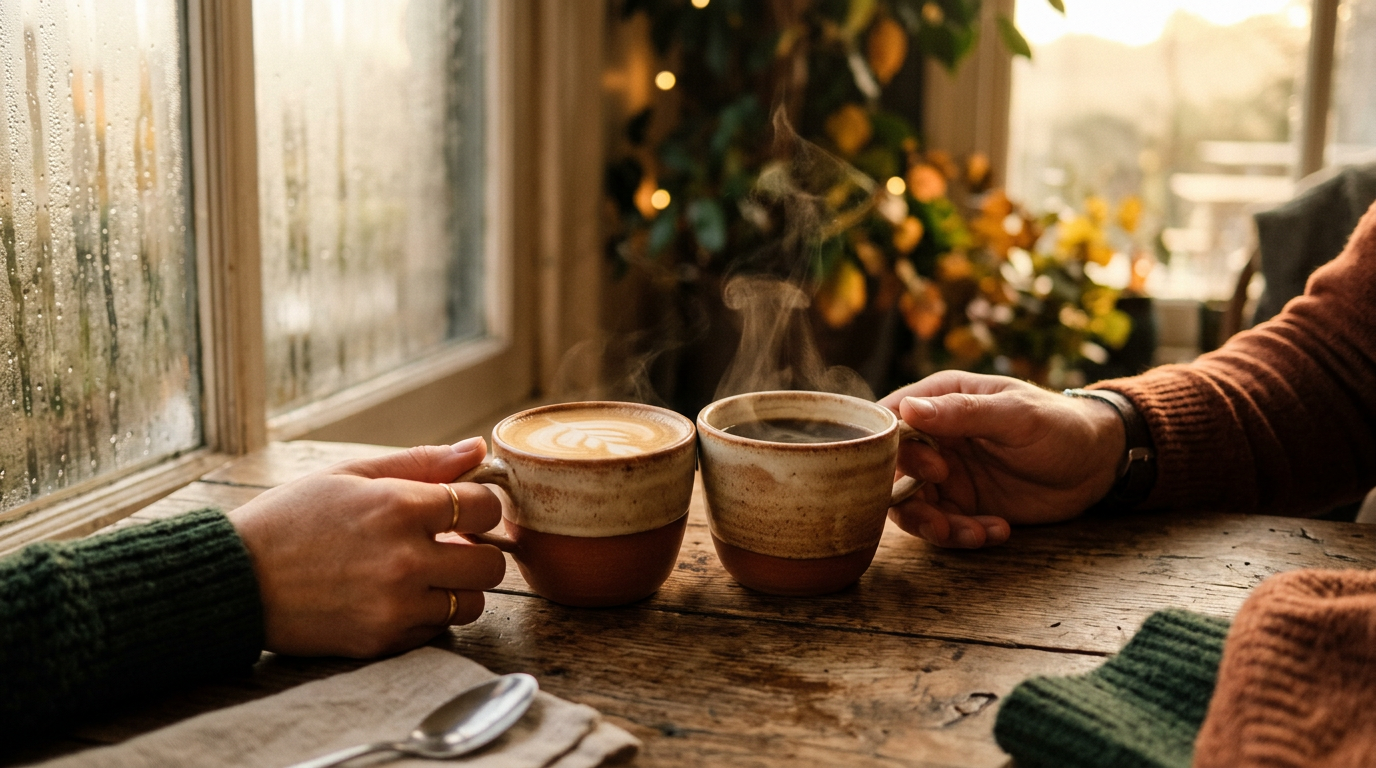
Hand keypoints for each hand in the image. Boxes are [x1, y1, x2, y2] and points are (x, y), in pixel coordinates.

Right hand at [228, 438, 505, 656]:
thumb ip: (420, 462)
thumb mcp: (349, 474)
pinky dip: (428, 614)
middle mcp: (405, 560)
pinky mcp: (382, 641)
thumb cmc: (290, 519)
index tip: (464, 508)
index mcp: (399, 508)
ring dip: (457, 587)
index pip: (486, 506)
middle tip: (451, 543)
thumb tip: (475, 449)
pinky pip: (437, 630)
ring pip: (472, 603)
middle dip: (477, 550)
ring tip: (424, 572)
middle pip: (491, 563)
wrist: (234, 581)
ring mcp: (395, 606)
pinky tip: (398, 596)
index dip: (480, 504)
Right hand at [880, 371, 1124, 548]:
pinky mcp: (962, 504)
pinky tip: (998, 532)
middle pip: (892, 471)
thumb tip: (907, 409)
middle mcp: (934, 436)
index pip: (890, 422)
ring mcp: (945, 473)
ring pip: (912, 506)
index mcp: (940, 400)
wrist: (1096, 464)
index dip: (894, 451)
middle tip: (944, 517)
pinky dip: (965, 536)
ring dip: (936, 527)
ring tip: (974, 534)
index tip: (932, 471)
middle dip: (913, 501)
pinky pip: (943, 526)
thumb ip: (962, 412)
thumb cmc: (1058, 424)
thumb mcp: (1014, 415)